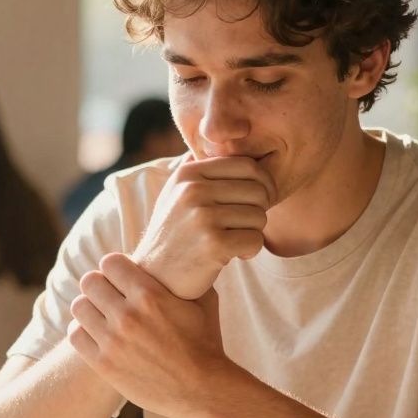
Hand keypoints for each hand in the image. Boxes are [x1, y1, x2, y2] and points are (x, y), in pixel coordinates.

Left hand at [68, 253, 237, 417]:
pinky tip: (97, 334)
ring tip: (102, 314)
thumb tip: (183, 254)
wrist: (203, 391)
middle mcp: (128, 315)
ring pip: (78, 307)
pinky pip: (75, 335)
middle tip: (110, 295)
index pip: (109, 262)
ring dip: (89, 308)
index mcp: (150, 295)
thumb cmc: (206, 343)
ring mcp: (113, 341)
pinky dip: (83, 331)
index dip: (115, 267)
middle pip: (89, 281)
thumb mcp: (204, 301)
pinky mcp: (104, 364)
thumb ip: (188, 276)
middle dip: (100, 285)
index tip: (122, 276)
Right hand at [133, 156, 275, 299]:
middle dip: (259, 210)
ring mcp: (201, 216)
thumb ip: (200, 168)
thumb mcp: (178, 193)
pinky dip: (250, 251)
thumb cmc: (175, 233)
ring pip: (260, 216)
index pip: (247, 165)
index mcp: (188, 173)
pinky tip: (233, 256)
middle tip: (244, 226)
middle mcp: (193, 190)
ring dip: (253, 233)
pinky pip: (255, 240)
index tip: (257, 202)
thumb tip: (227, 139)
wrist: (154, 278)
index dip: (262, 184)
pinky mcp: (212, 244)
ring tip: (233, 241)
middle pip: (258, 190)